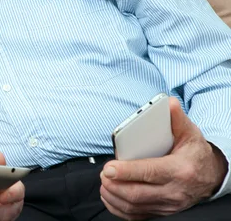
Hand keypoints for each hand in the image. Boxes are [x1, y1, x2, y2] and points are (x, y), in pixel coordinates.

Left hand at [100, 97, 228, 219]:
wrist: (210, 176)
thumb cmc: (195, 153)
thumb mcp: (190, 134)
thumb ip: (177, 119)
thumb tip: (168, 104)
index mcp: (180, 170)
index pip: (149, 173)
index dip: (127, 171)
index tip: (109, 168)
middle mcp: (174, 191)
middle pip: (137, 194)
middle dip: (115, 184)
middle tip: (103, 173)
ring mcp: (168, 205)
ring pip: (134, 207)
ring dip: (113, 196)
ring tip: (104, 183)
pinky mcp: (162, 212)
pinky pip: (136, 216)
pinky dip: (118, 208)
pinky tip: (110, 196)